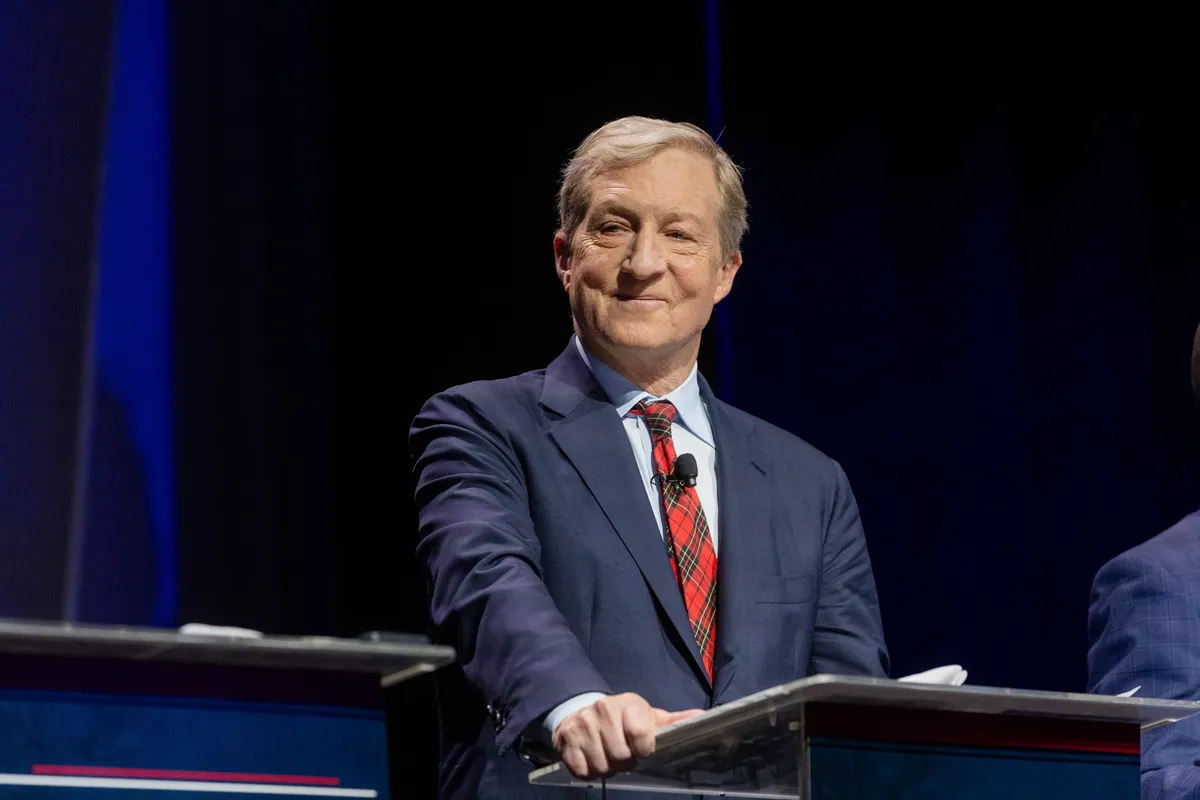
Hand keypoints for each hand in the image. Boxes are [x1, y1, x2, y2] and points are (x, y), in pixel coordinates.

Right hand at [551, 692, 702, 778]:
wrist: (581, 712)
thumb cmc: (622, 719)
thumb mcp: (648, 716)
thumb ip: (674, 721)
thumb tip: (703, 718)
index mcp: (628, 704)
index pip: (641, 736)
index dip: (644, 750)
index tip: (642, 749)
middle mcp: (603, 709)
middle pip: (620, 757)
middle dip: (625, 762)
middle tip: (624, 755)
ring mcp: (583, 725)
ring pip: (601, 766)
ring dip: (607, 768)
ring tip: (608, 755)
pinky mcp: (566, 740)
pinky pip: (582, 770)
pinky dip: (588, 771)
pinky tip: (592, 758)